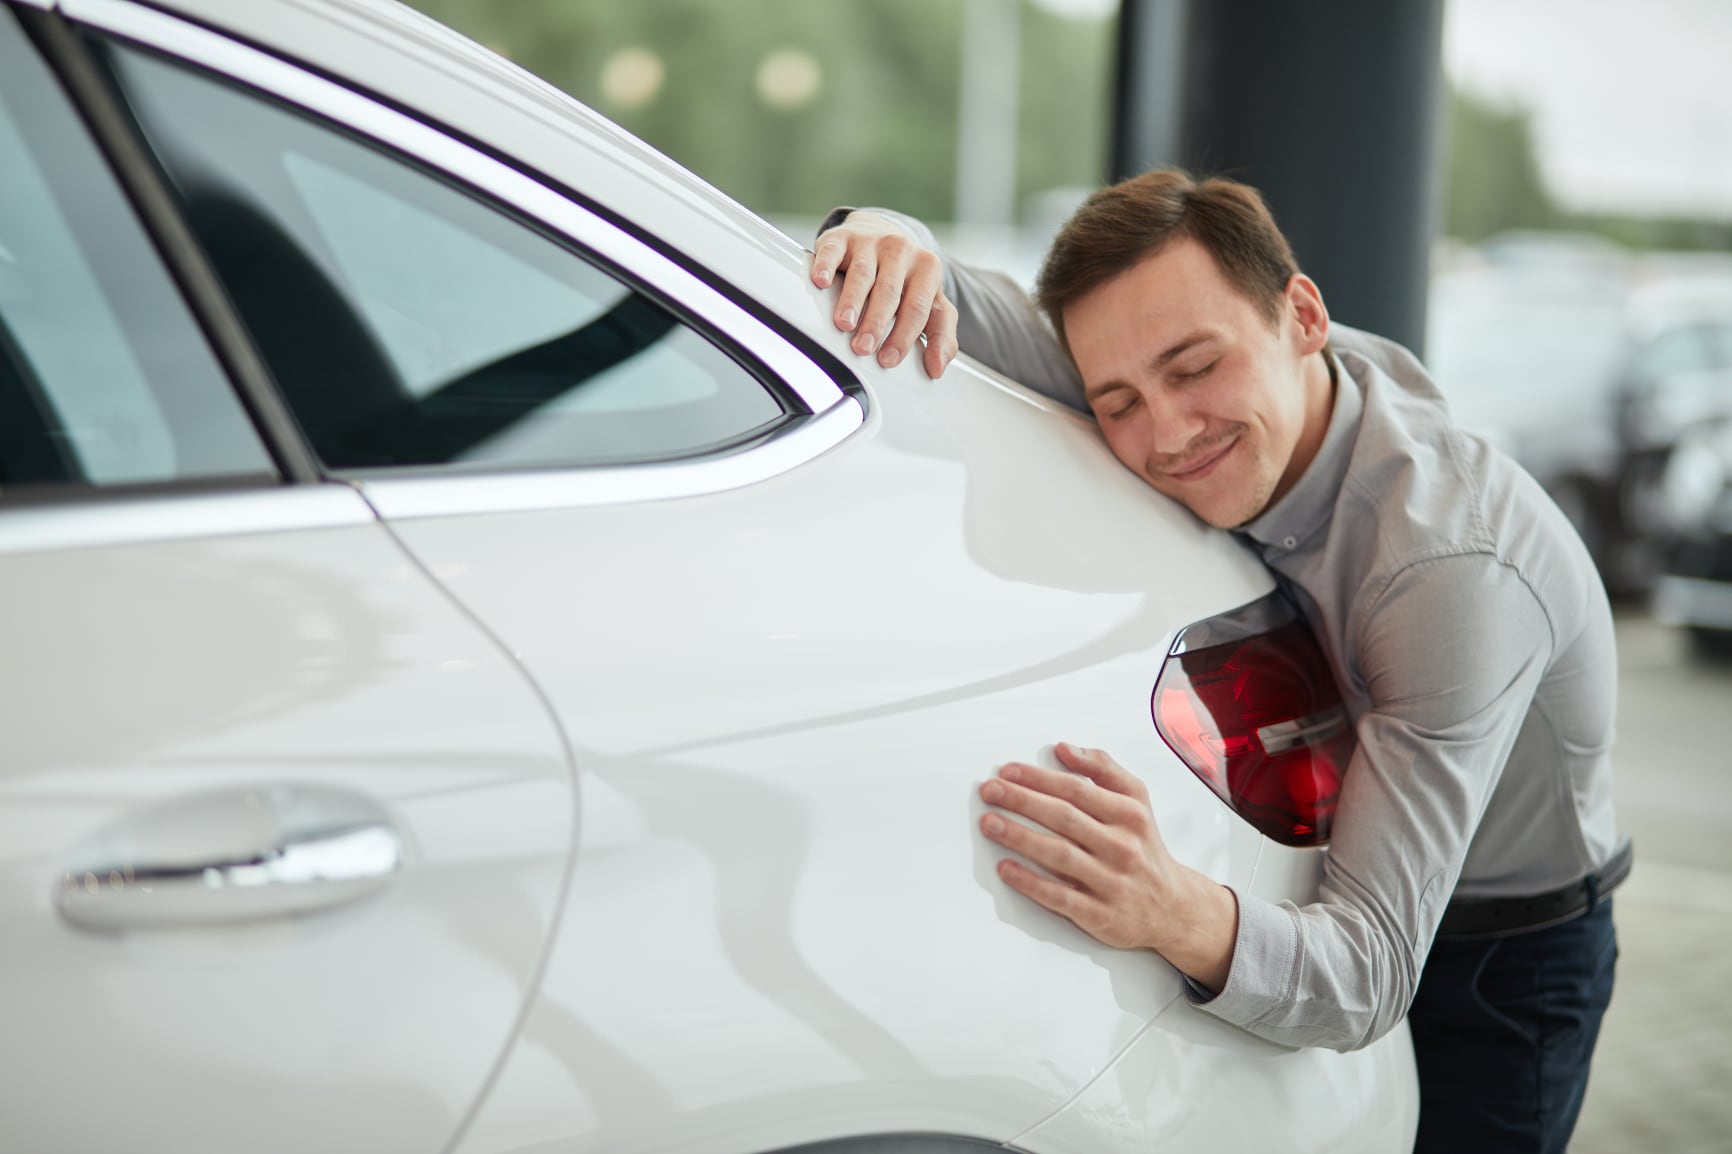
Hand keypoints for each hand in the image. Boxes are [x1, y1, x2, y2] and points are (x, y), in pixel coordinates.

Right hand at [811, 211, 957, 378]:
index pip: (917, 307)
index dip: (903, 335)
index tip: (888, 359)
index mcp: (927, 268)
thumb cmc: (906, 277)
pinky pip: (833, 251)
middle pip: (889, 292)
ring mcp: (871, 242)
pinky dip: (826, 266)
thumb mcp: (932, 302)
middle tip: (864, 348)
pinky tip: (821, 282)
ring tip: (844, 324)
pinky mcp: (842, 238)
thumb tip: (937, 368)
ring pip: (862, 274)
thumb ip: (941, 335)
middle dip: (876, 323)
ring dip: (852, 301)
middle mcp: (901, 251)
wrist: (884, 231)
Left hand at [978, 742, 1238, 990]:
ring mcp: (1111, 882)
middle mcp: (1122, 847)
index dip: (1038, 778)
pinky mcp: (1100, 915)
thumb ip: (1103, 769)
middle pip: (1064, 818)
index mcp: (1129, 815)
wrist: (1173, 909)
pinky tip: (1006, 869)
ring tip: (990, 823)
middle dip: (1021, 801)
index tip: (1008, 771)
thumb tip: (1064, 749)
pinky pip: (1060, 897)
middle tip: (990, 791)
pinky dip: (1030, 882)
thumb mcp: (1137, 802)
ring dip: (1019, 837)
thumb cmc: (1144, 849)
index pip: (1077, 789)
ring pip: (1059, 855)